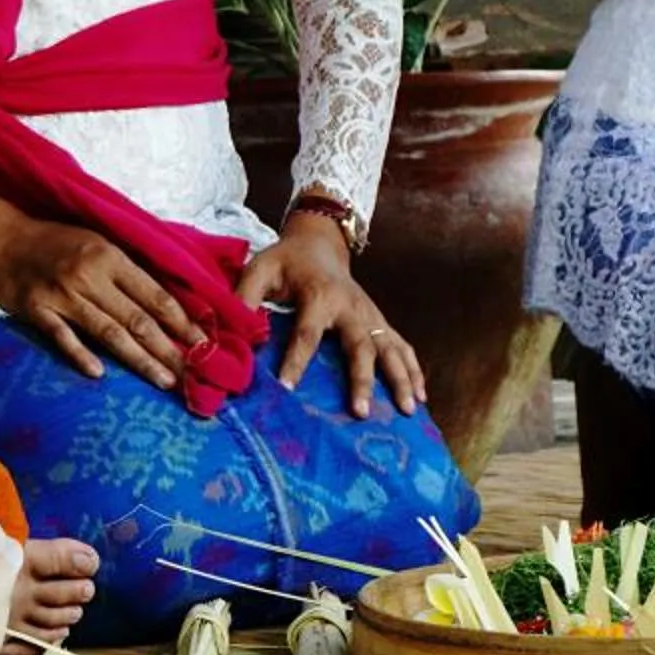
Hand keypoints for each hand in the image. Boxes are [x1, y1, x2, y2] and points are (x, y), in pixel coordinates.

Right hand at [0, 190, 203, 390]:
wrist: (0, 238)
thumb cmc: (54, 240)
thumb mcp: (96, 241)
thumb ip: (126, 269)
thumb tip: (165, 300)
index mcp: (110, 256)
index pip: (154, 294)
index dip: (181, 321)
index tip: (202, 343)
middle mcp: (89, 276)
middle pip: (137, 320)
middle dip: (168, 349)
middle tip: (191, 374)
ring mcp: (62, 295)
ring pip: (109, 333)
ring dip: (139, 360)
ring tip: (163, 380)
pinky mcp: (36, 310)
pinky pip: (63, 337)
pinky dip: (81, 356)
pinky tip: (99, 374)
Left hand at [236, 211, 423, 418]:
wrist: (319, 243)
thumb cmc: (286, 261)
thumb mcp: (260, 269)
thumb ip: (244, 297)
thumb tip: (235, 333)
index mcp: (319, 295)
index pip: (307, 333)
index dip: (295, 360)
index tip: (286, 388)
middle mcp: (351, 306)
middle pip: (360, 345)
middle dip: (361, 379)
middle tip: (359, 412)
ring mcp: (371, 314)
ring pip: (391, 348)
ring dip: (401, 379)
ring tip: (408, 410)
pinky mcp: (380, 320)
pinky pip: (402, 346)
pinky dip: (414, 370)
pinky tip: (420, 396)